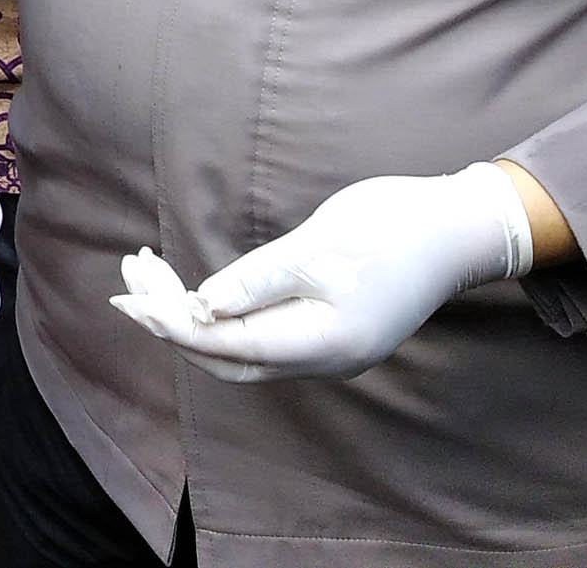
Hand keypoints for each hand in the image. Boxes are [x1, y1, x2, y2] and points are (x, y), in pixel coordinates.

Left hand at [109, 164, 532, 382]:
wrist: (458, 227)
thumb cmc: (392, 227)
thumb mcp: (318, 246)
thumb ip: (258, 280)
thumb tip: (201, 307)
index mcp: (324, 342)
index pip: (228, 344)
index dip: (171, 324)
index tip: (128, 299)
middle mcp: (325, 359)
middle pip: (228, 356)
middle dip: (171, 322)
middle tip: (128, 280)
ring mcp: (330, 349)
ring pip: (243, 348)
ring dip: (192, 317)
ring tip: (147, 276)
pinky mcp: (331, 331)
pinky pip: (263, 336)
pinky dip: (223, 313)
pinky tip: (195, 288)